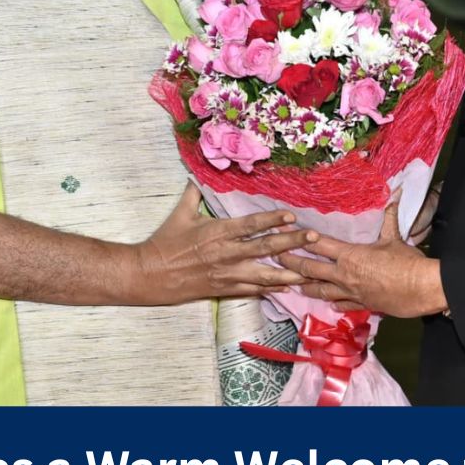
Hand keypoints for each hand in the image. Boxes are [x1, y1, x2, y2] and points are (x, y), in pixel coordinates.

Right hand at [131, 183, 315, 304]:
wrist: (151, 274)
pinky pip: (252, 290)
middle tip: (314, 238)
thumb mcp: (180, 214)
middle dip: (292, 242)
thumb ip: (194, 194)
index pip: (250, 224)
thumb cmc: (165, 242)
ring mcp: (227, 273)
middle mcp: (227, 253)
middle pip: (265, 247)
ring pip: (264, 274)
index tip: (291, 216)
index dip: (272, 219)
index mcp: (217, 232)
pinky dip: (270, 289)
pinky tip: (286, 287)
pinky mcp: (224, 288)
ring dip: (288, 272)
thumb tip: (198, 174)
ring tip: (308, 271)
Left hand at [276, 192, 446, 316]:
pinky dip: (334, 303)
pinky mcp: (362, 305)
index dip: (297, 237)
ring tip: (291, 283)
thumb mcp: (395, 238)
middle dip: (291, 262)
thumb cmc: (408, 263)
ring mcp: (351, 292)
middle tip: (275, 258)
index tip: (282, 232)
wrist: (423, 288)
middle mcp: (344, 274)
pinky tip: (329, 304)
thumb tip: (394, 195)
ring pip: (321, 290)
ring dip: (305, 286)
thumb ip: (389, 218)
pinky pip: (343, 304)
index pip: (317, 244)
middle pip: (310, 269)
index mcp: (350, 255)